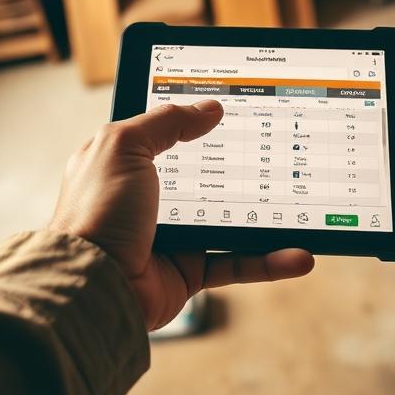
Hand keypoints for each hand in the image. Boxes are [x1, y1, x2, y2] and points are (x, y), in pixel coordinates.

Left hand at [49, 100, 314, 329]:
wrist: (92, 285)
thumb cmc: (97, 212)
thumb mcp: (124, 146)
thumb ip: (167, 122)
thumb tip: (210, 109)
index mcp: (126, 165)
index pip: (165, 135)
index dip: (194, 121)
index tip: (234, 110)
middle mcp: (148, 199)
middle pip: (206, 177)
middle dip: (242, 167)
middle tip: (278, 152)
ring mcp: (170, 236)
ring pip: (230, 221)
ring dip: (267, 218)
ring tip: (301, 206)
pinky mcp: (187, 273)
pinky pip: (236, 263)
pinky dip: (268, 261)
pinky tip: (299, 255)